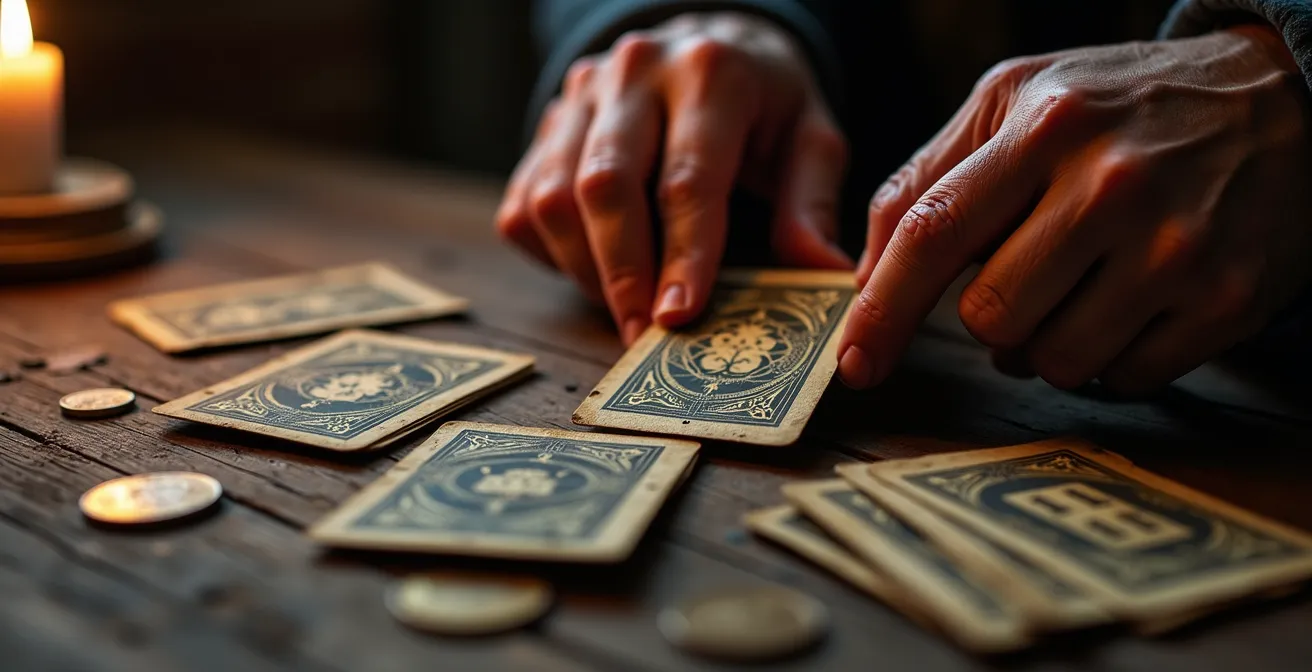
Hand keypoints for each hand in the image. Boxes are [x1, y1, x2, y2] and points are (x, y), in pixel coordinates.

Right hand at [496, 12, 850, 344]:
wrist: (708, 41)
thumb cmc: (764, 103)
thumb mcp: (809, 137)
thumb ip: (811, 203)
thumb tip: (822, 272)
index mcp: (710, 72)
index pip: (687, 177)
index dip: (682, 254)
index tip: (679, 317)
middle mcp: (635, 73)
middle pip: (605, 185)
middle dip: (622, 273)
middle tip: (642, 337)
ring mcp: (580, 96)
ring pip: (553, 198)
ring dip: (585, 270)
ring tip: (623, 312)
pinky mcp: (545, 124)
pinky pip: (525, 205)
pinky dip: (553, 254)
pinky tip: (596, 274)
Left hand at [840, 25, 1311, 393]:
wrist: (1284, 98)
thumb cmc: (1123, 106)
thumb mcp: (1020, 99)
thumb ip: (930, 176)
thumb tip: (867, 276)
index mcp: (1043, 125)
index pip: (932, 232)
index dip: (881, 310)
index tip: (855, 363)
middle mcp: (1110, 184)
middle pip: (989, 315)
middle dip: (986, 318)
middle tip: (1022, 279)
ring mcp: (1175, 247)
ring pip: (1054, 360)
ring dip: (1047, 345)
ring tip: (1081, 288)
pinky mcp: (1228, 300)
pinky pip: (1125, 379)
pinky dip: (1111, 358)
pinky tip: (1132, 304)